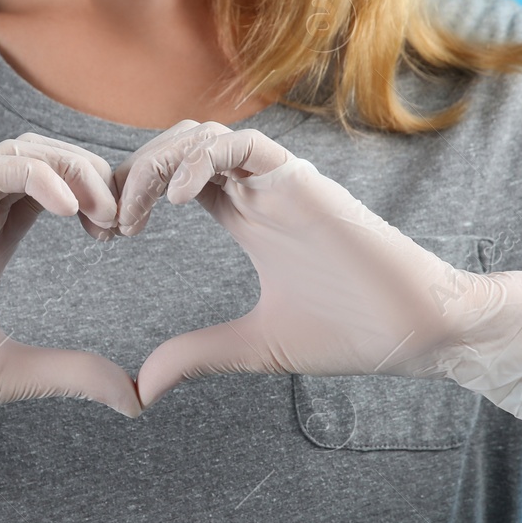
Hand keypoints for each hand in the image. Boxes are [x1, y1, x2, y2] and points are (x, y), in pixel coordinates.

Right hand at [0, 133, 140, 499]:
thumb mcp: (15, 372)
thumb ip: (73, 374)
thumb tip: (137, 398)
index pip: (53, 187)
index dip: (95, 193)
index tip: (120, 233)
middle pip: (46, 156)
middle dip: (94, 174)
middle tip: (120, 223)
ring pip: (23, 149)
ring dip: (72, 169)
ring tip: (102, 215)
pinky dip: (38, 175)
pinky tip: (70, 210)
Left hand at [115, 121, 521, 444]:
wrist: (417, 330)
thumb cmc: (350, 333)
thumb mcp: (253, 346)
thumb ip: (197, 354)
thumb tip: (140, 387)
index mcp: (246, 214)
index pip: (173, 177)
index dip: (132, 194)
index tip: (104, 237)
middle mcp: (260, 188)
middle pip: (177, 147)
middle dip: (131, 175)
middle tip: (104, 224)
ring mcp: (282, 180)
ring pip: (203, 135)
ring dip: (157, 164)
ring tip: (132, 215)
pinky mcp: (305, 181)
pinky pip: (243, 145)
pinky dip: (202, 160)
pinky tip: (177, 201)